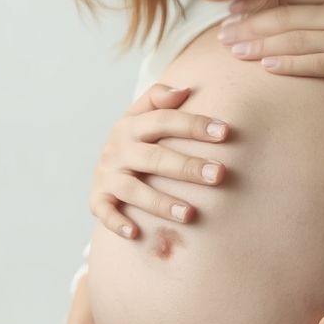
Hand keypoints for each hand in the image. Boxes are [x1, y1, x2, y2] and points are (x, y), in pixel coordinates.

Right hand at [89, 83, 230, 239]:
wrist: (103, 166)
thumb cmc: (136, 141)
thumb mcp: (141, 114)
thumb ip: (159, 98)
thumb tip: (184, 90)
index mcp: (131, 125)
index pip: (163, 120)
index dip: (193, 124)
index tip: (225, 132)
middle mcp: (117, 149)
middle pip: (154, 157)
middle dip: (187, 167)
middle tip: (219, 175)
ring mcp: (107, 175)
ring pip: (133, 189)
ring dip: (160, 202)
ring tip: (189, 214)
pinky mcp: (98, 199)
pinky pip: (105, 212)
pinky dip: (117, 222)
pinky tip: (136, 233)